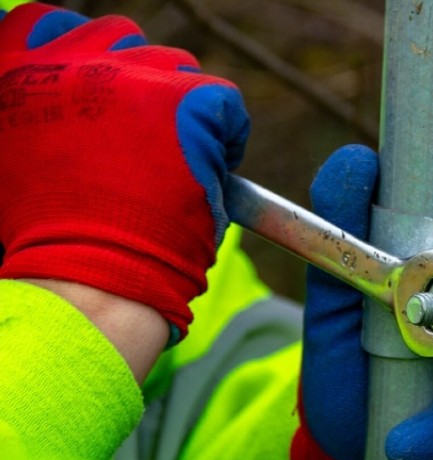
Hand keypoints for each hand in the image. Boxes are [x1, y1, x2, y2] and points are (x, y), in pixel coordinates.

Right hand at [0, 3, 249, 343]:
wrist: (88, 277)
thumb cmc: (51, 238)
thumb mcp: (14, 158)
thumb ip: (34, 112)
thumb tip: (58, 108)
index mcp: (16, 67)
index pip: (54, 24)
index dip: (91, 61)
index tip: (106, 99)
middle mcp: (70, 59)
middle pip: (126, 42)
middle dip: (141, 83)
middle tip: (143, 144)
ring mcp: (131, 77)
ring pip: (178, 69)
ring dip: (183, 109)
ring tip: (172, 166)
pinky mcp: (186, 101)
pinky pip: (225, 105)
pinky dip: (226, 138)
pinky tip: (206, 175)